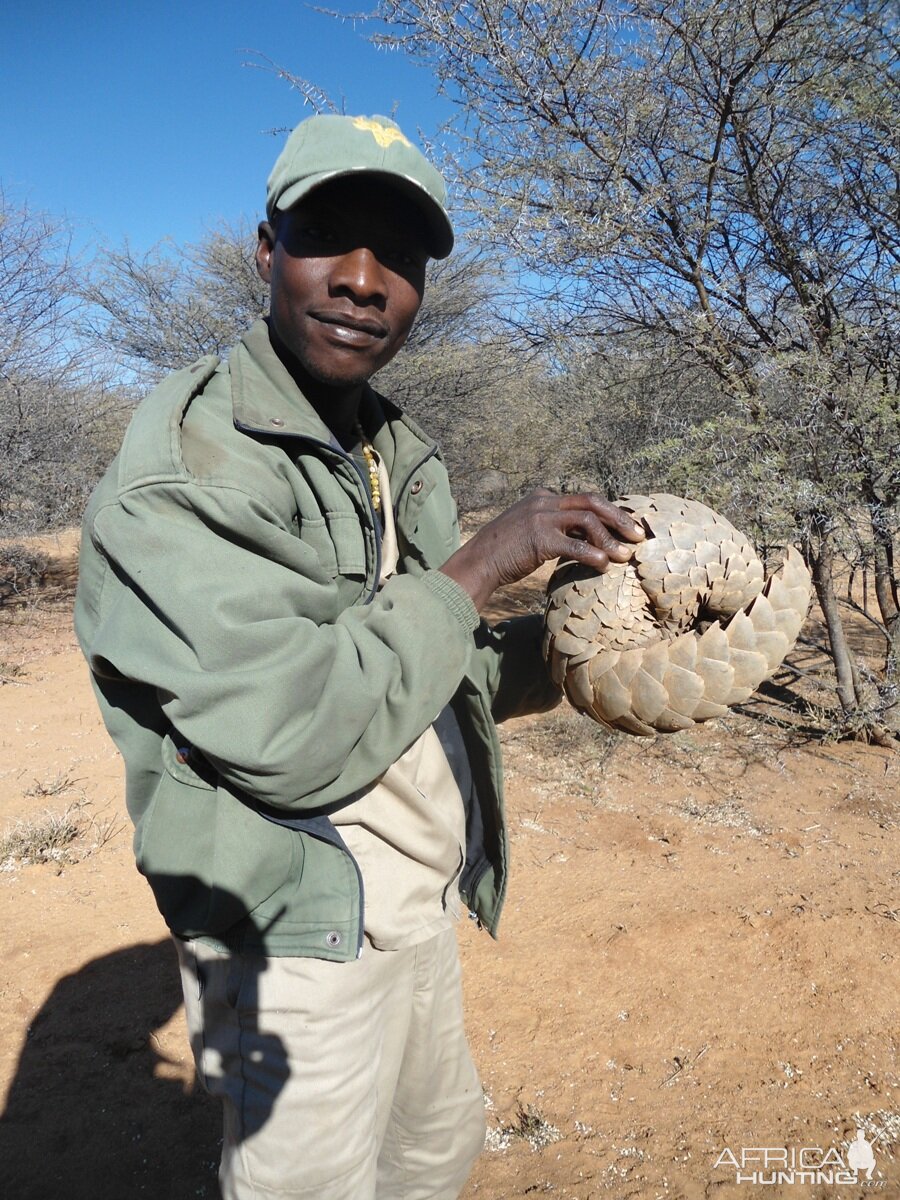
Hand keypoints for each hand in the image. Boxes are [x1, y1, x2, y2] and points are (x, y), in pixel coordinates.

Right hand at [440, 489, 645, 611]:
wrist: (478, 562)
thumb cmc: (504, 552)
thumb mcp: (529, 530)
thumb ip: (553, 526)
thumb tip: (581, 537)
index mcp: (543, 497)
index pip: (585, 499)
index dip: (610, 512)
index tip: (626, 527)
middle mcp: (544, 501)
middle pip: (592, 502)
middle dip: (619, 518)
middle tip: (638, 536)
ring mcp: (541, 517)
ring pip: (588, 521)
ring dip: (610, 540)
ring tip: (624, 556)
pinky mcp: (539, 538)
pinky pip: (575, 544)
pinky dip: (593, 554)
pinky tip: (604, 566)